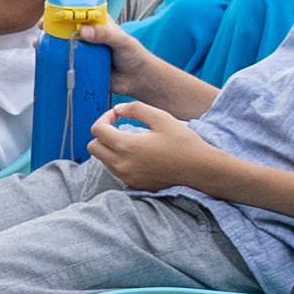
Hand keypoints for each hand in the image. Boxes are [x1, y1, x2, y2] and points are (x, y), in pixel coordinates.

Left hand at [91, 112, 223, 198]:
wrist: (200, 170)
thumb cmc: (183, 142)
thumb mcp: (161, 118)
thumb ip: (135, 109)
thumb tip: (118, 109)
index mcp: (126, 146)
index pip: (97, 130)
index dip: (104, 117)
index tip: (118, 115)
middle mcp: (122, 164)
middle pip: (93, 147)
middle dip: (102, 133)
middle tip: (119, 126)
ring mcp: (127, 177)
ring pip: (103, 160)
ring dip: (109, 147)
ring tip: (130, 139)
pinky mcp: (134, 184)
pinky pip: (115, 170)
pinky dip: (118, 159)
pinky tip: (136, 153)